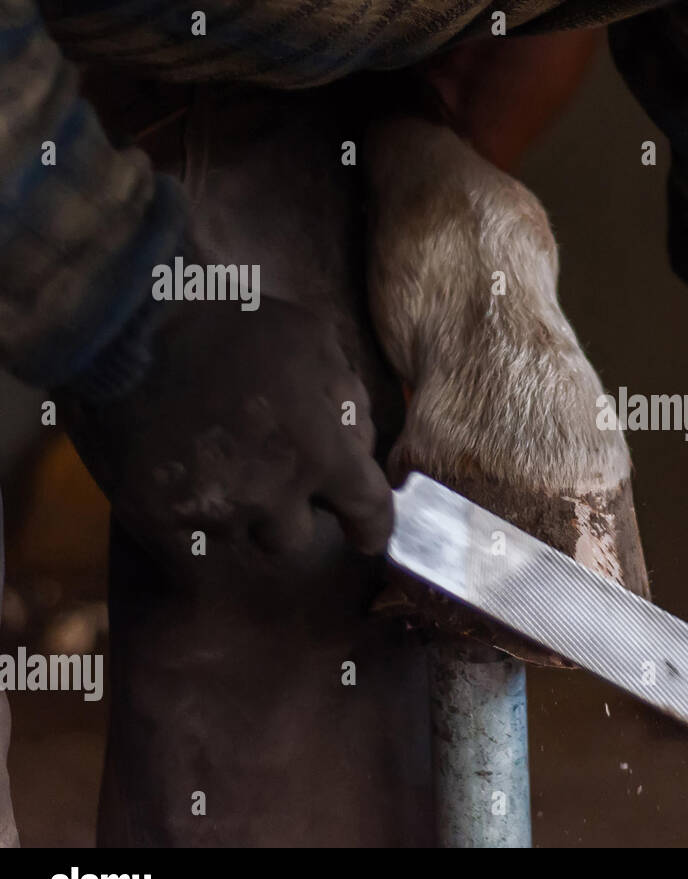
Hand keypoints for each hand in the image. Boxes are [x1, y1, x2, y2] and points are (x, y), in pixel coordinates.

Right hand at [62, 294, 392, 578]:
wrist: (124, 325)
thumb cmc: (227, 324)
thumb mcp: (313, 341)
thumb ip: (348, 399)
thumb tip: (361, 444)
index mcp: (319, 451)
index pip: (367, 509)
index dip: (371, 528)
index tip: (366, 537)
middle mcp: (271, 492)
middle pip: (294, 537)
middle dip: (284, 511)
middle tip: (259, 474)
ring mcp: (212, 511)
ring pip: (239, 540)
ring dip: (235, 516)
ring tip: (210, 468)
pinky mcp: (156, 521)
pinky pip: (185, 554)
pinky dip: (185, 527)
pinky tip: (175, 489)